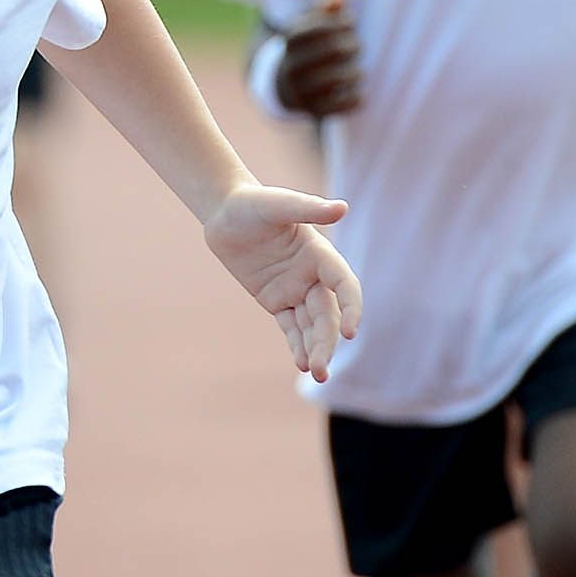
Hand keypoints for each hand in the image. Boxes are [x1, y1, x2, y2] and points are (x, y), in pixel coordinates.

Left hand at [202, 181, 358, 377]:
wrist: (225, 213)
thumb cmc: (253, 202)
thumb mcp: (278, 204)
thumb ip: (308, 208)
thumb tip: (341, 208)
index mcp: (320, 254)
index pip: (343, 285)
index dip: (350, 307)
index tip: (350, 331)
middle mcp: (313, 275)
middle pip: (326, 314)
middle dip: (326, 342)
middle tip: (320, 369)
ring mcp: (295, 289)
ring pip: (311, 325)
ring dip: (315, 349)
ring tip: (315, 374)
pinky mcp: (276, 300)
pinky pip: (291, 327)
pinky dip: (297, 345)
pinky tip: (301, 363)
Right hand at [274, 0, 362, 118]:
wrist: (285, 84)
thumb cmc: (310, 46)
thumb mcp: (311, 23)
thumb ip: (327, 6)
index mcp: (290, 39)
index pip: (318, 26)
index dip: (340, 21)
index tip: (351, 21)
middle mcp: (291, 65)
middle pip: (333, 50)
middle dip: (352, 45)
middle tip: (357, 45)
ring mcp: (300, 90)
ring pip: (337, 78)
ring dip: (355, 73)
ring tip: (358, 71)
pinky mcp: (311, 110)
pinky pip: (340, 104)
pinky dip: (355, 98)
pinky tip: (359, 92)